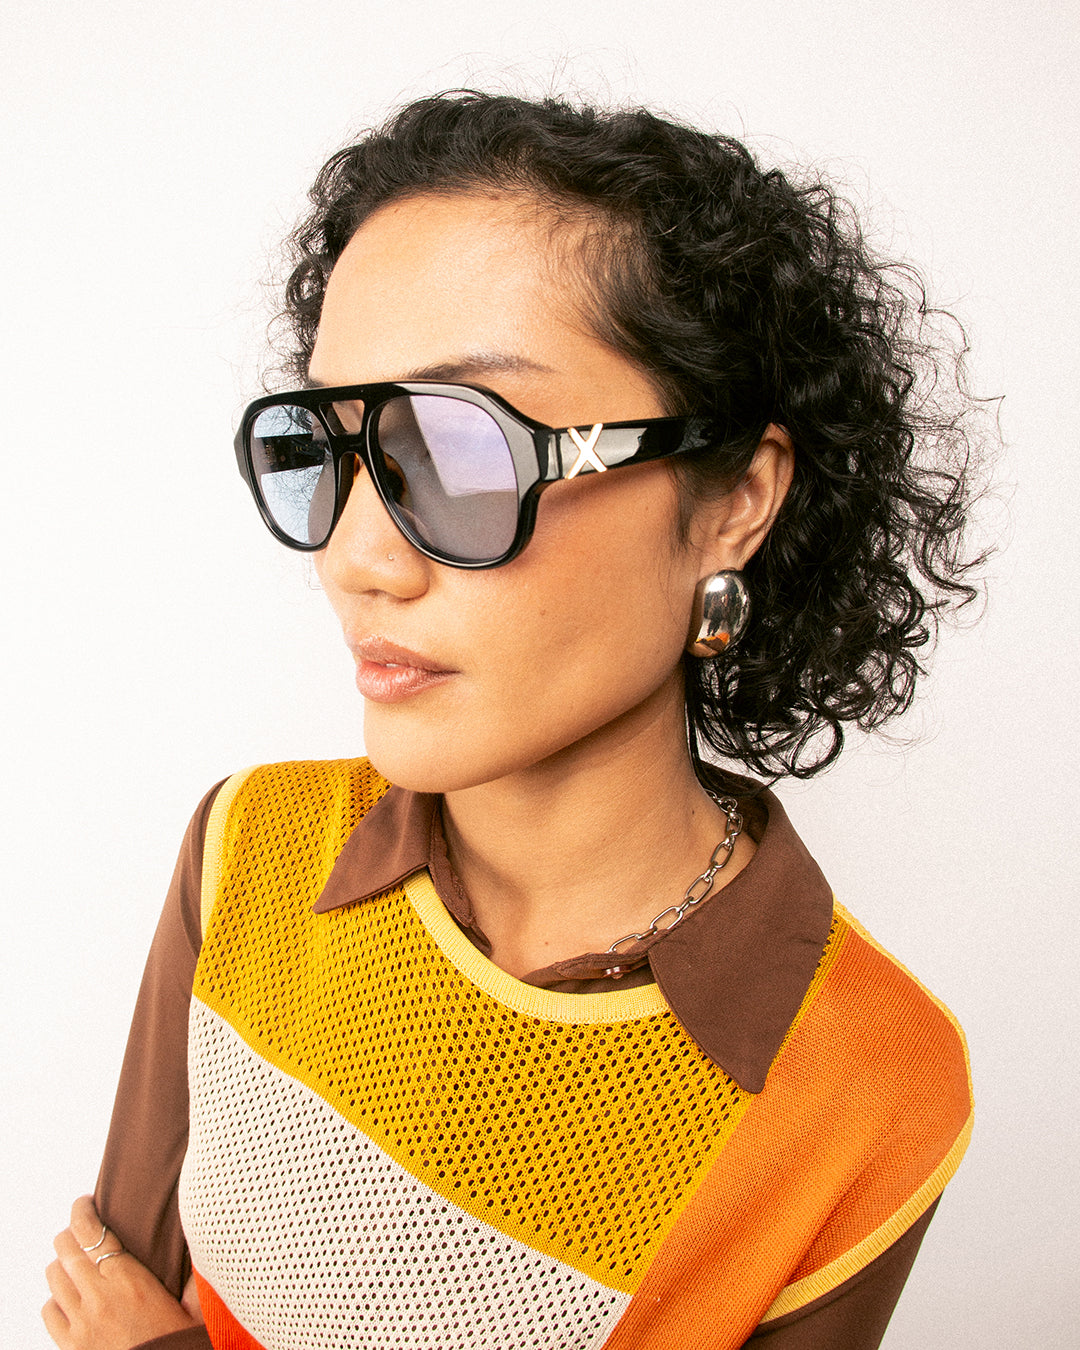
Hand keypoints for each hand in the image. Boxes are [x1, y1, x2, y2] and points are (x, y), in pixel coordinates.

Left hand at [43, 1196, 200, 1349]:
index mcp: (128, 1278)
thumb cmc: (178, 1345)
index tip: (85, 1202)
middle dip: (71, 1234)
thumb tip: (208, 1241)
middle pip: (65, 1248)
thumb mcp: (195, 1306)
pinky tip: (69, 1298)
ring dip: (63, 1264)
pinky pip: (49, 1310)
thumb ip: (196, 1273)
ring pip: (53, 1275)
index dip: (81, 1211)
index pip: (89, 1231)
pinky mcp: (70, 1343)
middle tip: (83, 1232)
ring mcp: (79, 1320)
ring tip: (76, 1264)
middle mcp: (98, 1294)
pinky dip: (55, 1299)